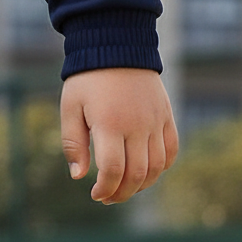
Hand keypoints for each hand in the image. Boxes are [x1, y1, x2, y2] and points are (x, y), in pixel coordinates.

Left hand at [60, 68, 178, 204]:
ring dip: (141, 186)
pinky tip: (145, 173)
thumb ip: (73, 145)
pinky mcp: (166, 115)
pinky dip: (162, 168)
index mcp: (110, 124)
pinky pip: (171, 150)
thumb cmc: (88, 79)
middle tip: (107, 197)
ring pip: (157, 167)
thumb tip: (79, 176)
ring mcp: (155, 120)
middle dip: (121, 193)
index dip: (105, 189)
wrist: (118, 44)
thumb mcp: (70, 109)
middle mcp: (137, 124)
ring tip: (124, 188)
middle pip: (136, 174)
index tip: (95, 194)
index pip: (113, 170)